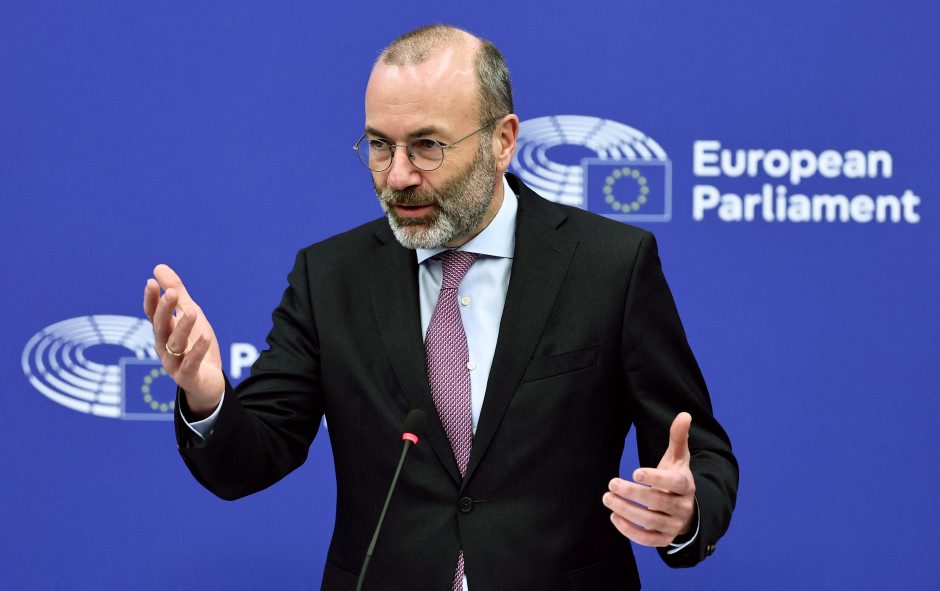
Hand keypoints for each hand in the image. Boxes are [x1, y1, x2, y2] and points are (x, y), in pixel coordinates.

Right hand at [143, 264, 223, 417]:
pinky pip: (191, 363)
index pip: (152, 314)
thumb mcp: (190, 315)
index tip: (151, 282)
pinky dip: (197, 350)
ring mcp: (174, 363)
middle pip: (161, 327)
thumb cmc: (196, 346)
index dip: (151, 300)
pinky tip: (205, 336)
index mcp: (164, 331)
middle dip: (164, 310)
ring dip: (182, 327)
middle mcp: (164, 347)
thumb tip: (158, 268)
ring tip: (193, 311)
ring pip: (174, 344)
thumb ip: (177, 295)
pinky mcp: (188, 377)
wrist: (208, 382)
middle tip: (172, 292)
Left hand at [603, 412, 695, 546]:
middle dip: (633, 493)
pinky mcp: (665, 539)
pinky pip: (648, 539)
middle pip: (658, 502)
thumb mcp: (678, 459)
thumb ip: (678, 438)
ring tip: (607, 498)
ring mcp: (674, 525)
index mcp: (686, 485)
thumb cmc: (676, 479)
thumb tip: (684, 414)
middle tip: (611, 483)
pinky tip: (614, 516)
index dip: (656, 478)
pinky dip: (630, 531)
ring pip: (650, 521)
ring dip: (627, 510)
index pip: (674, 483)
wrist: (687, 510)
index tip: (635, 472)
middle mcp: (683, 506)